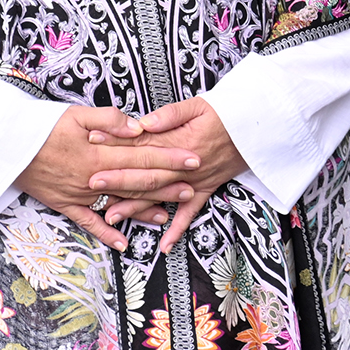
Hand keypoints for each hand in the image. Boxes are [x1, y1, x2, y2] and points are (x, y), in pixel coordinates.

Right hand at [13, 106, 203, 252]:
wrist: (3, 147)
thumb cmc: (40, 126)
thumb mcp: (76, 114)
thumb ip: (110, 120)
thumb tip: (138, 127)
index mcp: (99, 153)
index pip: (144, 156)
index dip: (171, 159)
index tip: (193, 160)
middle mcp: (93, 178)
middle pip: (137, 182)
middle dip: (167, 185)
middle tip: (191, 187)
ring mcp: (79, 194)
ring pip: (118, 203)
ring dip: (143, 210)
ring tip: (168, 214)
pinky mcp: (64, 204)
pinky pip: (88, 222)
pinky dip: (106, 233)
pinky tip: (123, 243)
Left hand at [89, 96, 249, 252]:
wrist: (259, 127)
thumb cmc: (228, 113)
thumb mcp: (199, 104)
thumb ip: (169, 114)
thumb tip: (143, 123)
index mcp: (181, 142)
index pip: (142, 144)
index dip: (116, 144)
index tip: (92, 143)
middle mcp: (185, 166)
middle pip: (146, 175)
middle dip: (116, 181)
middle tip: (90, 186)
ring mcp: (194, 181)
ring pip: (161, 196)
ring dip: (136, 207)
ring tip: (110, 216)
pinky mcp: (205, 189)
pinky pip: (191, 213)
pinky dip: (178, 230)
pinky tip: (164, 245)